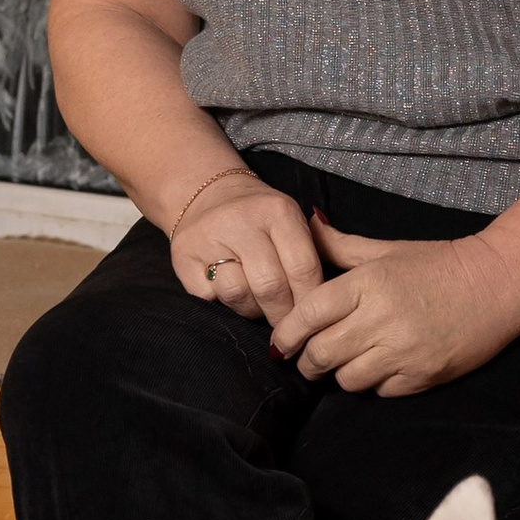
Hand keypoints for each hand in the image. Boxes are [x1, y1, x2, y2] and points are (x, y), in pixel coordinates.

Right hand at [168, 172, 328, 327]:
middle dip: (283, 315)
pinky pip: (209, 297)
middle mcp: (241, 221)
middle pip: (270, 286)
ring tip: (258, 305)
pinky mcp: (183, 257)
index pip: (302, 268)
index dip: (309, 301)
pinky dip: (223, 304)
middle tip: (287, 326)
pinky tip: (231, 295)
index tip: (314, 319)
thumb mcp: (292, 222)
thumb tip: (336, 300)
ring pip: (238, 294)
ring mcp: (208, 237)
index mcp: (277, 211)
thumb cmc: (260, 219)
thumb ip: (316, 252)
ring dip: (252, 310)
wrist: (206, 193)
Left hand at [271, 217, 519, 395]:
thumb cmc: (439, 263)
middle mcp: (382, 319)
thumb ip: (340, 246)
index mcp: (368, 283)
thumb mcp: (386, 250)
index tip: (282, 343)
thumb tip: (305, 226)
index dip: (287, 334)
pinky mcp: (423, 376)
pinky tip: (381, 366)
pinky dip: (374, 383)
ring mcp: (404, 351)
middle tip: (310, 356)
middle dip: (308, 360)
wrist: (500, 284)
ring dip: (341, 373)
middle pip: (321, 354)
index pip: (308, 315)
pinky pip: (379, 391)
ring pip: (347, 379)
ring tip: (348, 360)